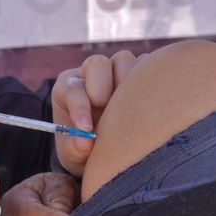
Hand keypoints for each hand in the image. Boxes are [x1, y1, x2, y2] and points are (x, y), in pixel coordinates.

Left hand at [51, 51, 140, 176]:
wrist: (107, 153)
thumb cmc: (85, 150)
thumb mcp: (75, 156)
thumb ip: (75, 150)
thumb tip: (85, 143)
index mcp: (67, 90)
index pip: (72, 89)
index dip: (80, 108)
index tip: (87, 130)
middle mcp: (89, 75)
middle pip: (97, 64)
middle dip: (104, 90)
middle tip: (110, 115)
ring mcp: (114, 71)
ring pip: (123, 59)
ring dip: (128, 83)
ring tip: (130, 110)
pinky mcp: (137, 72)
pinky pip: (145, 64)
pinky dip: (148, 81)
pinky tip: (148, 105)